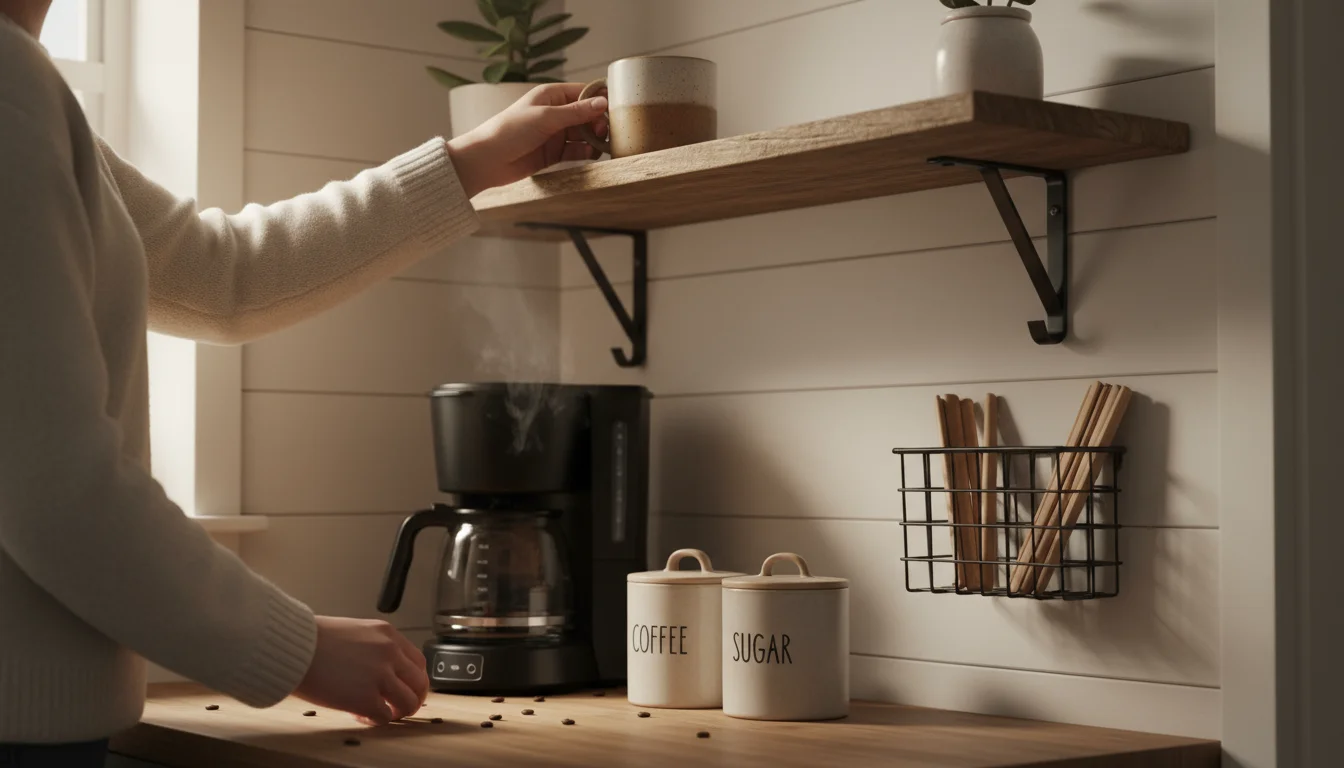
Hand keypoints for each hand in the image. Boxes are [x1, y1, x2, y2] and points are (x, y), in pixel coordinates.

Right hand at [293, 617, 429, 724]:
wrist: (291, 647)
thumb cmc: (311, 639)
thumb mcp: (354, 632)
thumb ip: (373, 648)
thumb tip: (377, 668)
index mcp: (388, 634)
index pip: (417, 661)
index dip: (412, 680)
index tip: (404, 688)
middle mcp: (390, 653)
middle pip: (420, 683)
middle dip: (412, 699)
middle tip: (398, 707)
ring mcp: (380, 676)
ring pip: (410, 702)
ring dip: (397, 712)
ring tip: (380, 713)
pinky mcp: (366, 698)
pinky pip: (385, 717)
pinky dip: (375, 721)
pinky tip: (359, 716)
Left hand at [447, 82, 607, 196]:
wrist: (487, 160)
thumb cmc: (510, 130)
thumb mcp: (546, 117)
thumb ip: (576, 112)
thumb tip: (603, 103)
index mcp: (551, 96)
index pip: (583, 92)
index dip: (600, 99)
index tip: (617, 108)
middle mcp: (555, 113)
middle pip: (586, 115)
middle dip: (599, 122)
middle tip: (608, 131)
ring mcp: (554, 134)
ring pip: (583, 135)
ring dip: (594, 139)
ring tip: (603, 145)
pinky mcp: (553, 154)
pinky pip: (575, 152)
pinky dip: (585, 154)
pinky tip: (592, 155)